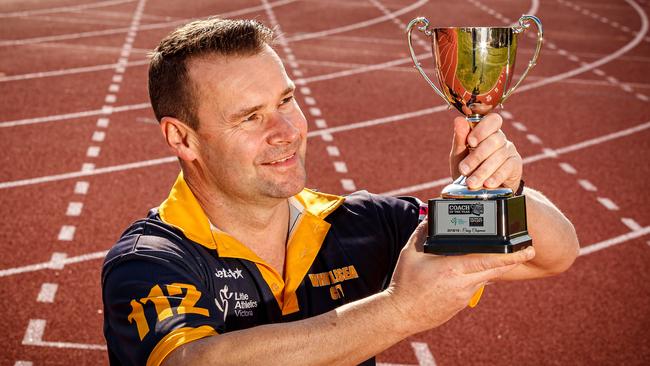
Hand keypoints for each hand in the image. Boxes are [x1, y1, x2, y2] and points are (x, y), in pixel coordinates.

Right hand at [386, 219, 534, 333]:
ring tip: (504, 255)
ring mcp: (464, 295)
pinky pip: (476, 285)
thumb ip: (423, 232)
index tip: (526, 250)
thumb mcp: (410, 253)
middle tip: (529, 250)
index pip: (488, 260)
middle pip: (496, 270)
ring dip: (495, 266)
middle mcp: (463, 283)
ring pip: (486, 277)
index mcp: (452, 269)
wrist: (403, 313)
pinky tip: (474, 269)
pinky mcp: (461, 302)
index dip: (510, 256)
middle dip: (514, 260)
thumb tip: (431, 218)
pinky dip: (479, 275)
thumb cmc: (405, 283)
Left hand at [449, 113, 522, 191]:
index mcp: (486, 132)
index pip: (492, 120)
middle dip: (477, 156)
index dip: (482, 129)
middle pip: (494, 140)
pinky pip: (508, 167)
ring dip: (483, 170)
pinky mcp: (515, 165)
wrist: (478, 191)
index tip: (470, 142)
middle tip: (464, 170)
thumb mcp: (459, 155)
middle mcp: (500, 139)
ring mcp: (509, 151)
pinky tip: (488, 183)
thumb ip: (459, 139)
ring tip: (471, 182)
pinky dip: (496, 176)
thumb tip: (458, 120)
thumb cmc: (469, 169)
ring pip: (499, 156)